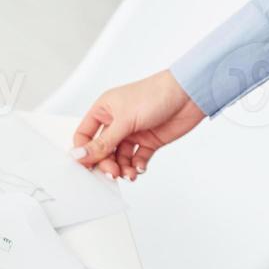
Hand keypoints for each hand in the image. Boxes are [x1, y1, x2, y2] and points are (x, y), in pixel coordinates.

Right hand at [70, 70, 204, 180]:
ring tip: (129, 173)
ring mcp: (132, 132)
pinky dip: (136, 166)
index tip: (87, 166)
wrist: (189, 94)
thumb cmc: (155, 94)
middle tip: (113, 172)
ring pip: (119, 157)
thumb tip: (79, 156)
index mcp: (104, 110)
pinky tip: (140, 168)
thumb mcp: (124, 121)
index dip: (84, 152)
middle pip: (102, 150)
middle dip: (106, 163)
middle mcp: (116, 122)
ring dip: (122, 168)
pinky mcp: (148, 141)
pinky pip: (136, 159)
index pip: (84, 135)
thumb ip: (102, 143)